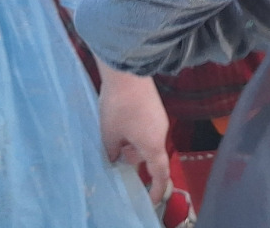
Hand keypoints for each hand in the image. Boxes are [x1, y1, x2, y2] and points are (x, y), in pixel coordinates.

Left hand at [97, 64, 169, 204]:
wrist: (127, 70)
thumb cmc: (118, 106)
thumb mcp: (109, 134)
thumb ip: (113, 151)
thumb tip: (115, 157)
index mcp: (152, 144)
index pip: (159, 173)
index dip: (156, 188)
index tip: (151, 200)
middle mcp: (160, 132)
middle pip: (148, 154)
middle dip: (131, 156)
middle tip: (112, 150)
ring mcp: (158, 117)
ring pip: (145, 138)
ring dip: (130, 141)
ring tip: (111, 130)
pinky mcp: (154, 105)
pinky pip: (145, 125)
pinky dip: (133, 128)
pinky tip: (118, 117)